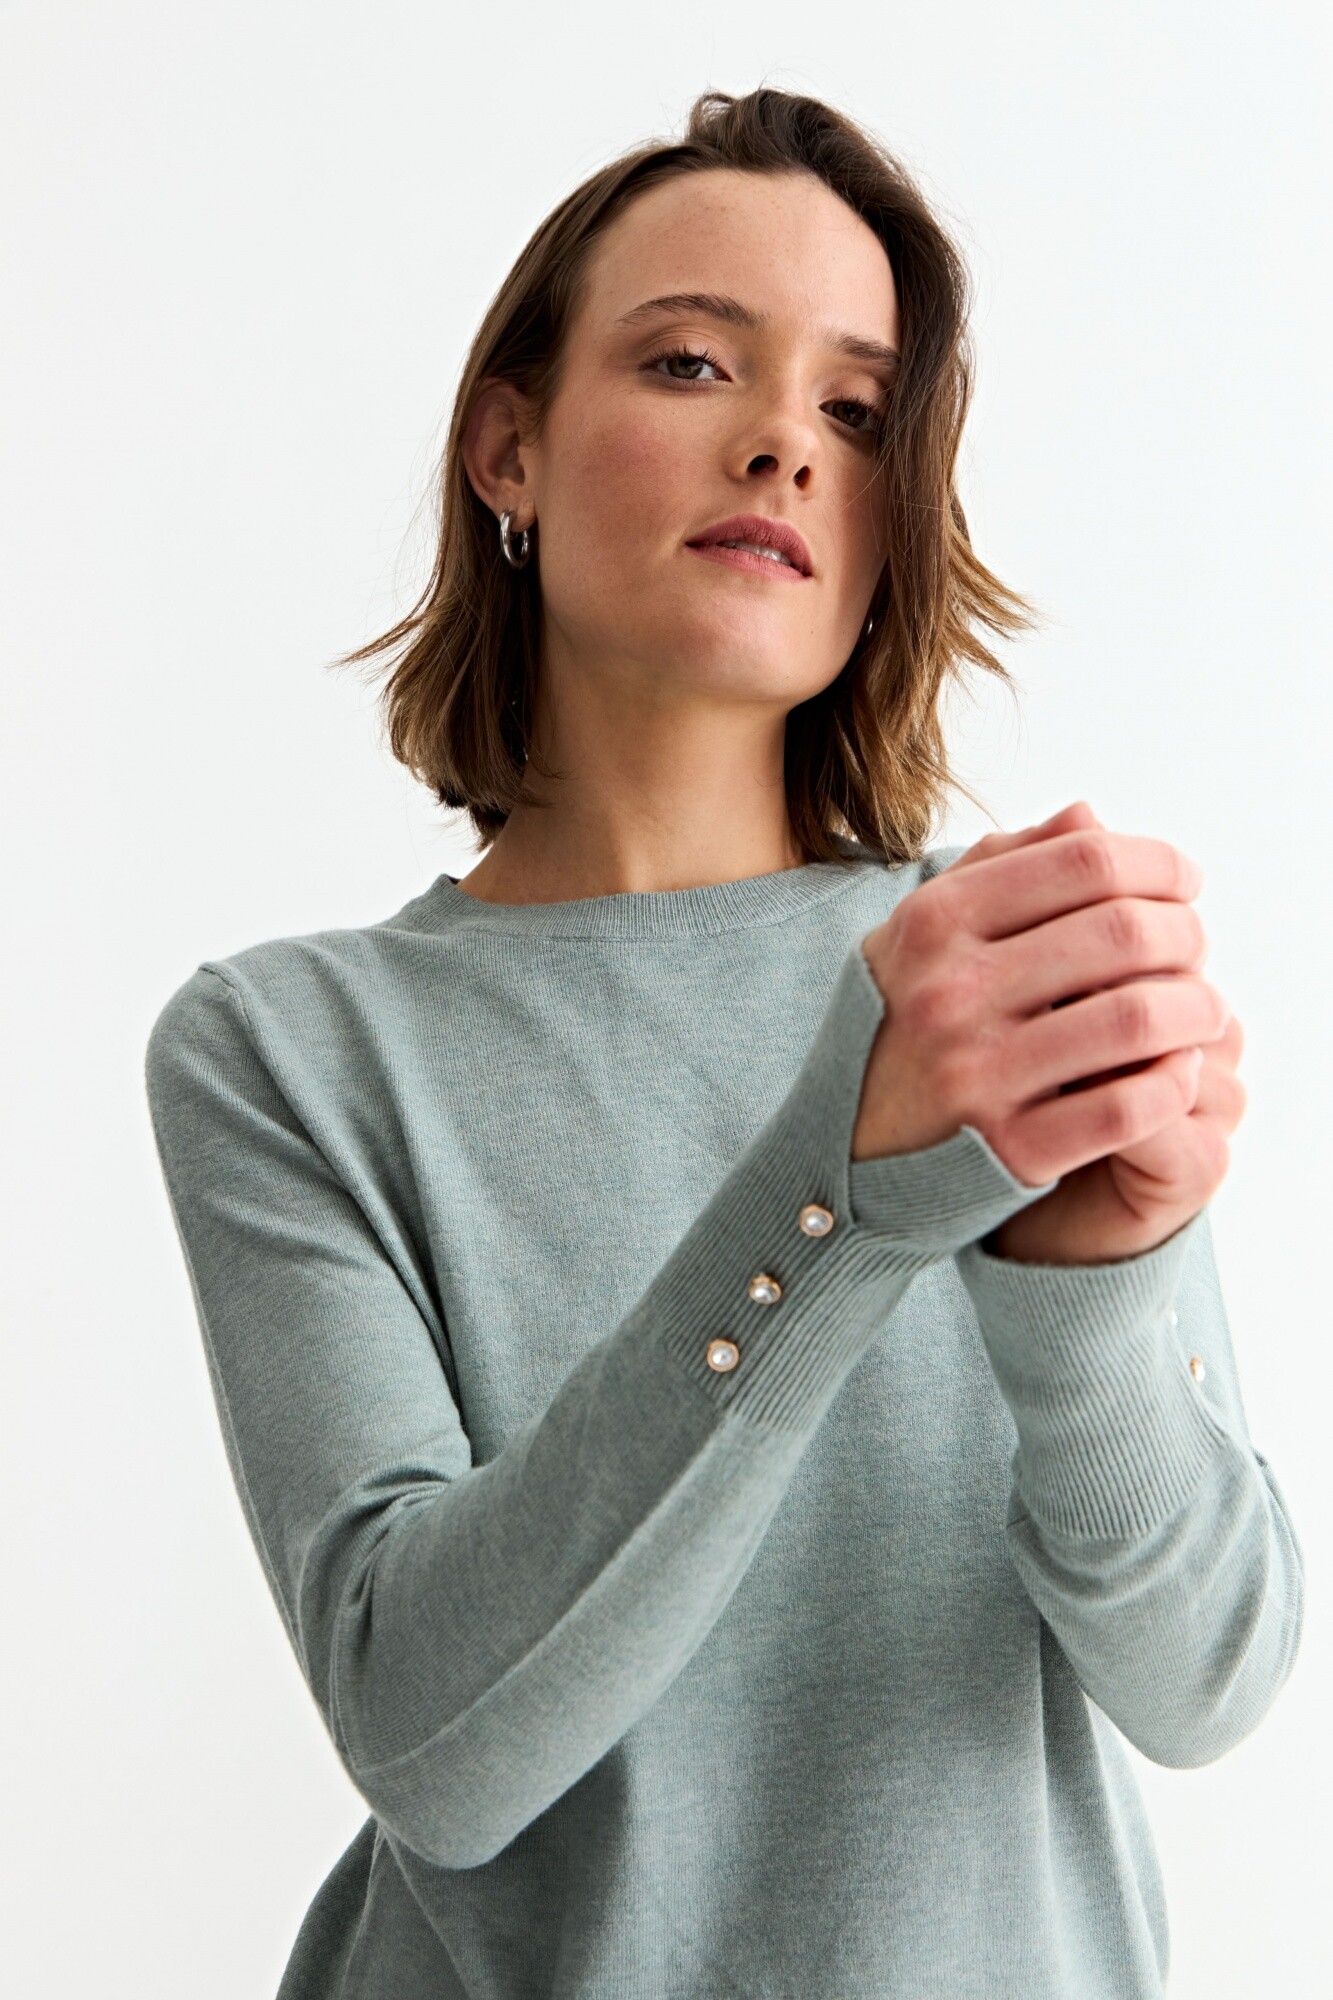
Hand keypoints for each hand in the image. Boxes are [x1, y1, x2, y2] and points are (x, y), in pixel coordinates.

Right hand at [852, 801, 1242, 1263]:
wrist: (839, 1151)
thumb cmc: (897, 1025)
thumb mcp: (921, 933)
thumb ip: (1001, 865)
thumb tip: (1090, 816)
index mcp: (935, 921)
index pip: (1086, 860)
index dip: (1159, 863)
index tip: (1185, 883)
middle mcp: (951, 991)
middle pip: (1124, 932)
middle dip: (1188, 935)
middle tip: (1197, 950)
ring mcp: (978, 1073)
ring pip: (1138, 1020)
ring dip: (1197, 1010)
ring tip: (1204, 1012)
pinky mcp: (1007, 1149)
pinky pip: (1126, 1109)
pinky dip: (1172, 1084)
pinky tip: (1177, 1073)